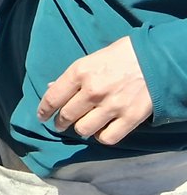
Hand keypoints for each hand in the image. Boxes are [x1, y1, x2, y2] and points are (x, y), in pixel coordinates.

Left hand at [36, 37, 152, 145]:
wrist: (152, 59)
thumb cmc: (118, 56)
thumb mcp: (89, 60)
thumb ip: (71, 77)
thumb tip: (52, 88)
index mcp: (79, 72)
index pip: (53, 98)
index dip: (43, 111)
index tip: (41, 117)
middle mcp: (92, 91)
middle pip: (66, 116)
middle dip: (60, 122)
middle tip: (60, 124)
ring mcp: (111, 106)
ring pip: (84, 129)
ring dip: (80, 129)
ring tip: (82, 126)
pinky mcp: (130, 118)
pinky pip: (108, 138)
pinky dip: (101, 137)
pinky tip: (101, 131)